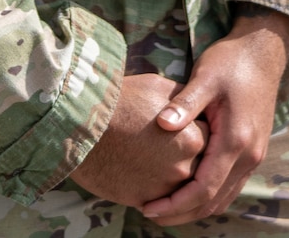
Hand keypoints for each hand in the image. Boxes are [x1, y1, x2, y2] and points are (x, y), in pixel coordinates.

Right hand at [69, 73, 208, 207]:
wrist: (81, 124)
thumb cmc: (119, 100)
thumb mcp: (157, 88)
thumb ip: (182, 101)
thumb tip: (191, 105)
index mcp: (193, 138)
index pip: (207, 139)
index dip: (194, 131)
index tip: (182, 128)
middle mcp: (184, 167)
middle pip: (196, 166)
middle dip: (185, 156)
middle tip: (169, 146)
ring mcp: (164, 187)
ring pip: (178, 187)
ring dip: (171, 177)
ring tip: (154, 160)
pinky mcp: (143, 200)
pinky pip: (158, 200)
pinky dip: (153, 191)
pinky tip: (141, 173)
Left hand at [138, 9, 288, 224]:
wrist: (263, 51)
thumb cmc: (230, 61)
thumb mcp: (204, 77)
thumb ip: (185, 104)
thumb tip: (161, 124)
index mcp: (236, 140)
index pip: (204, 188)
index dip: (175, 203)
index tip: (147, 208)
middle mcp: (249, 155)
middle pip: (214, 202)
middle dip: (182, 213)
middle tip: (148, 214)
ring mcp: (254, 155)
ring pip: (224, 197)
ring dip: (195, 209)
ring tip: (163, 209)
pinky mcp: (252, 151)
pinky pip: (230, 185)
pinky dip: (208, 196)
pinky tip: (186, 193)